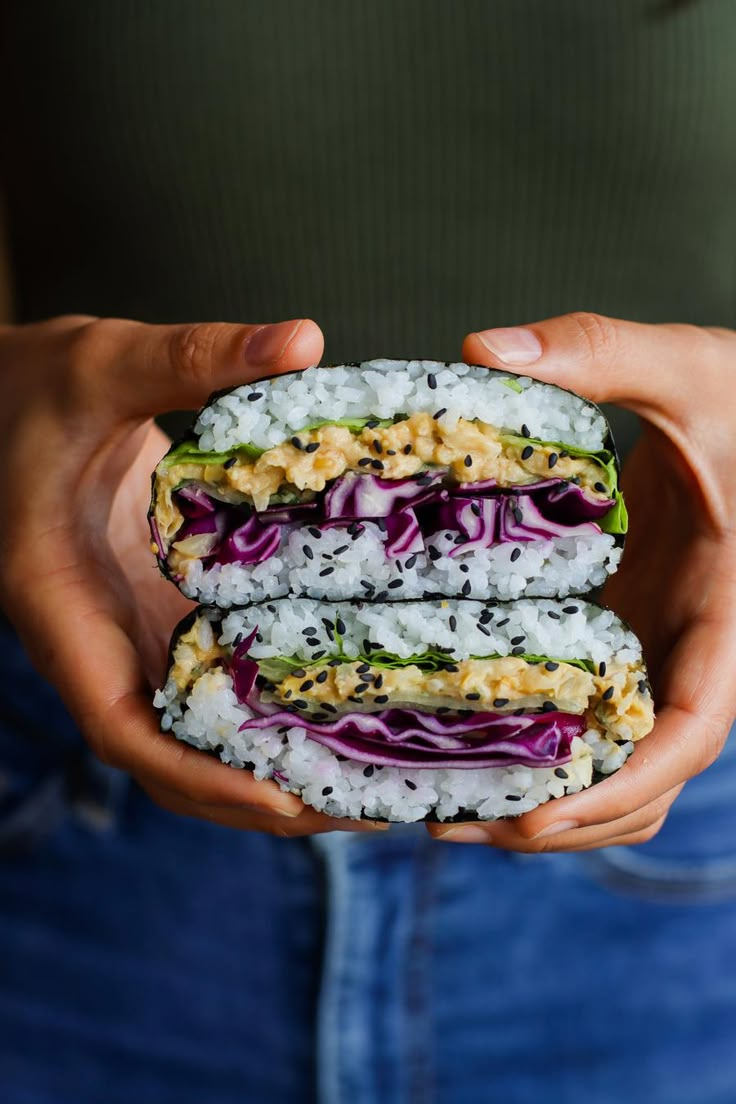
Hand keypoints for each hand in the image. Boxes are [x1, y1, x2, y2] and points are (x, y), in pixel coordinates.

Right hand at [0, 315, 386, 835]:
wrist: (1, 399)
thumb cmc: (29, 387)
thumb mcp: (104, 364)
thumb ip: (192, 357)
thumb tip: (302, 340)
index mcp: (62, 605)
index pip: (122, 728)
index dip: (201, 776)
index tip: (287, 803)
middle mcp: (98, 640)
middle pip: (176, 756)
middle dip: (262, 796)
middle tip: (369, 805)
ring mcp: (131, 634)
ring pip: (198, 732)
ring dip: (274, 766)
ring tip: (376, 781)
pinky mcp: (160, 616)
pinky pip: (214, 684)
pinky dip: (271, 711)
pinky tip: (344, 704)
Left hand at [427, 312, 735, 849]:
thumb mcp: (686, 365)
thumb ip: (597, 352)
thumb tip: (479, 351)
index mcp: (724, 612)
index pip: (692, 731)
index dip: (621, 787)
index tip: (534, 816)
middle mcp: (691, 649)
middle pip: (644, 782)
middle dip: (560, 820)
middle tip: (448, 820)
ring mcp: (657, 649)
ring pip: (618, 765)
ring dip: (546, 801)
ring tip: (442, 800)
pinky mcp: (626, 634)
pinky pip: (589, 718)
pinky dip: (539, 747)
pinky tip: (463, 732)